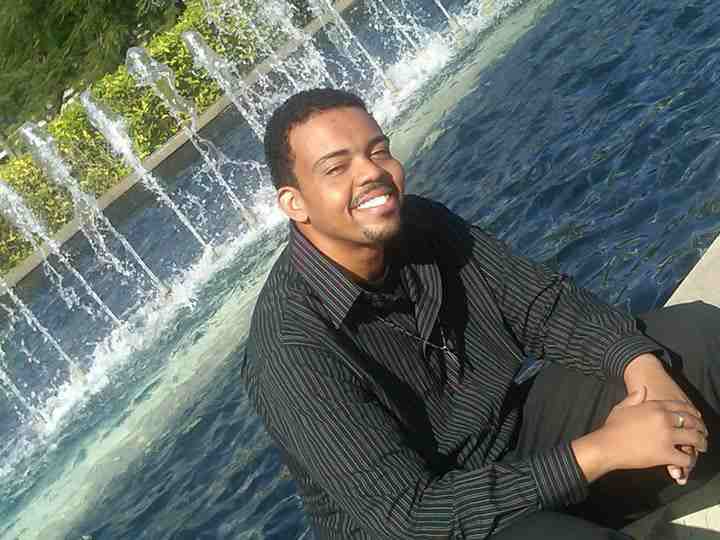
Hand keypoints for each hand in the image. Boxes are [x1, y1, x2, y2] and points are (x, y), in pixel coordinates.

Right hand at [572, 386, 707, 482]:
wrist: (606, 445)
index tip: (696, 417)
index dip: (692, 412)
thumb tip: (643, 389)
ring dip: (701, 443)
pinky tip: (688, 461)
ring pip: (694, 439)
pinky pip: (686, 457)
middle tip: (703, 433)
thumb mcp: (622, 407)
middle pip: (691, 421)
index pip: (681, 406)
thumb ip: (635, 397)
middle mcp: (664, 419)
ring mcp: (666, 436)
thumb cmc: (612, 427)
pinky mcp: (665, 453)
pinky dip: (689, 460)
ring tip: (702, 447)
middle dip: (700, 427)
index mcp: (654, 406)